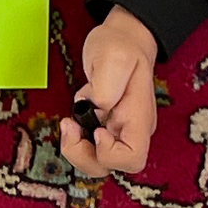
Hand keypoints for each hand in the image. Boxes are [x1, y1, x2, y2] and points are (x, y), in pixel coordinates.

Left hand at [59, 6, 159, 177]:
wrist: (123, 39)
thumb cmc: (121, 46)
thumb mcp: (113, 57)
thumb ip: (105, 86)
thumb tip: (97, 108)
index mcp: (139, 118)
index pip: (132, 158)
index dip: (109, 154)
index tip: (96, 129)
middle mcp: (131, 131)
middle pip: (111, 167)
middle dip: (84, 155)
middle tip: (71, 127)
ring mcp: (118, 132)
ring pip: (97, 163)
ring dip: (76, 149)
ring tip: (69, 123)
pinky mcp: (105, 129)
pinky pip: (89, 148)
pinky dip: (76, 139)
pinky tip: (73, 118)